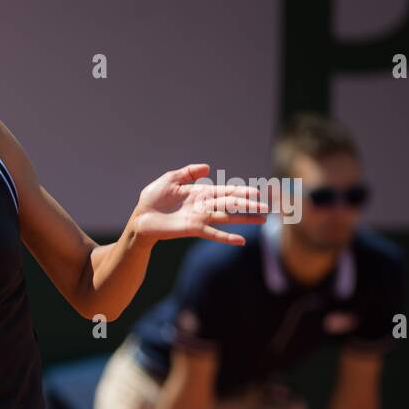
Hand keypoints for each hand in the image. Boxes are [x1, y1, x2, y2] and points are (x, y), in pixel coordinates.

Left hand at [128, 164, 267, 246]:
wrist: (140, 218)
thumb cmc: (153, 199)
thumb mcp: (170, 179)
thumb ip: (189, 172)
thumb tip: (208, 167)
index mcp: (200, 193)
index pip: (225, 191)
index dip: (241, 191)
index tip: (257, 192)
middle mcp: (204, 206)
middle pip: (231, 204)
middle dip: (249, 205)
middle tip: (267, 207)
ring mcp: (200, 218)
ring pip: (227, 217)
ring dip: (244, 218)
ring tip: (262, 219)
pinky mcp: (193, 229)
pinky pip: (213, 233)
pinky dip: (227, 237)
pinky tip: (241, 240)